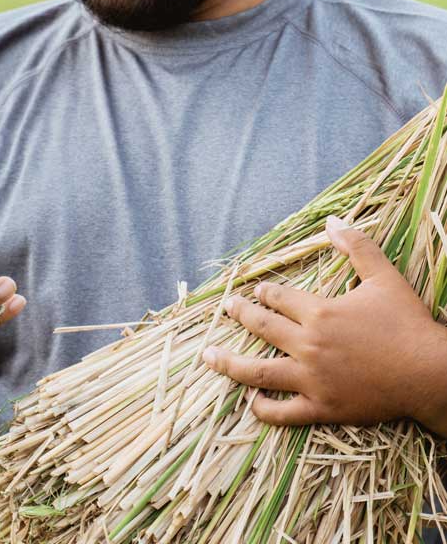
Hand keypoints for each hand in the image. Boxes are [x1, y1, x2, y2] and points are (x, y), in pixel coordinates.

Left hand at [203, 217, 446, 429]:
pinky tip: (251, 404)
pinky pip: (284, 413)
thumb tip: (332, 221)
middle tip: (227, 308)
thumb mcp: (383, 277)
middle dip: (240, 315)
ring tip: (209, 357)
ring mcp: (312, 379)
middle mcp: (309, 345)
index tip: (255, 291)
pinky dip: (264, 409)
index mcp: (319, 312)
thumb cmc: (406, 323)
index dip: (264, 293)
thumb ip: (356, 246)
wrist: (429, 374)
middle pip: (261, 328)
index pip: (277, 298)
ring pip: (259, 371)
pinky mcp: (322, 407)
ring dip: (230, 364)